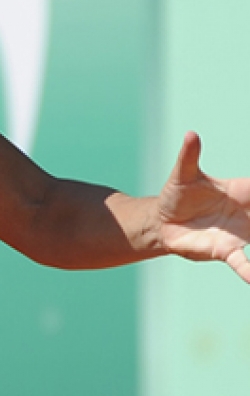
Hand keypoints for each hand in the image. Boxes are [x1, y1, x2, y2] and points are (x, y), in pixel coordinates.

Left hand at [157, 131, 249, 282]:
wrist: (162, 222)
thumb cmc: (177, 195)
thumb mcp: (183, 175)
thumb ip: (189, 156)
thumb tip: (191, 133)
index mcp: (242, 191)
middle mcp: (248, 213)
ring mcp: (240, 233)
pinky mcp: (226, 250)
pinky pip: (243, 263)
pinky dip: (249, 271)